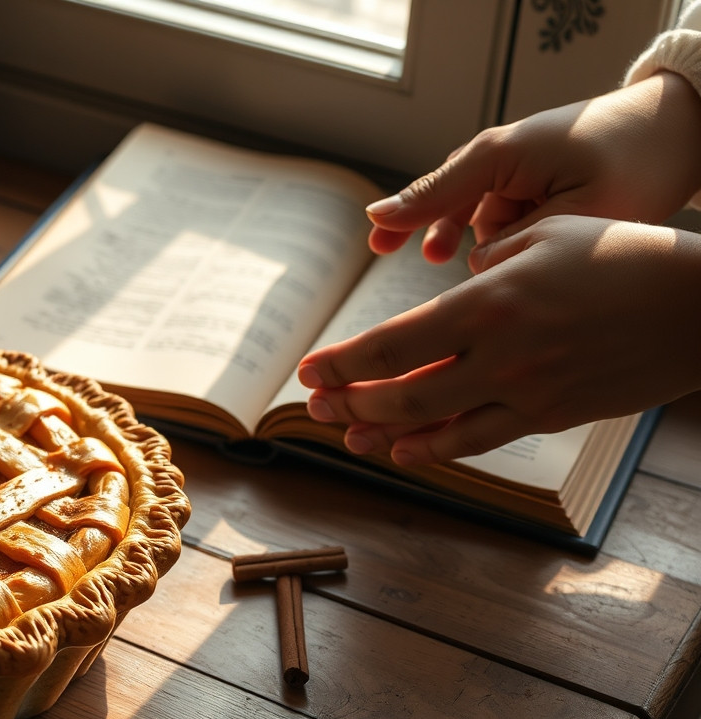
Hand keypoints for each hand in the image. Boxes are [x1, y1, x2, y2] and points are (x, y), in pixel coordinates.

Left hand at [297, 216, 700, 464]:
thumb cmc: (623, 255)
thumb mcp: (545, 237)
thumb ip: (486, 267)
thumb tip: (450, 296)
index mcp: (490, 303)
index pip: (391, 345)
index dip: (342, 364)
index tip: (309, 370)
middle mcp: (501, 355)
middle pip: (399, 396)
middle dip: (348, 403)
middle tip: (314, 406)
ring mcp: (526, 393)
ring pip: (433, 428)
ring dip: (380, 434)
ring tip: (347, 433)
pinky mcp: (551, 416)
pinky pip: (478, 440)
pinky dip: (434, 449)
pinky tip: (404, 450)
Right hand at [366, 72, 700, 263]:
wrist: (674, 130)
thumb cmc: (632, 162)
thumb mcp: (574, 210)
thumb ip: (516, 241)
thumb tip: (471, 264)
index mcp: (502, 155)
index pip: (438, 192)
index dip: (403, 215)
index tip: (372, 230)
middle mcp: (498, 156)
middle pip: (447, 205)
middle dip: (431, 230)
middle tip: (392, 249)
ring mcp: (511, 167)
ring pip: (473, 217)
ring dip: (470, 238)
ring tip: (448, 256)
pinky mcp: (527, 180)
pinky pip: (495, 213)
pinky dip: (493, 232)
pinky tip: (496, 250)